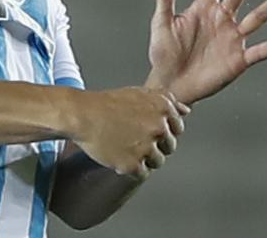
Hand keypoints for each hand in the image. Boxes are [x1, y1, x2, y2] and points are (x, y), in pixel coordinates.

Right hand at [70, 87, 186, 179]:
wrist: (80, 115)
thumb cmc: (106, 104)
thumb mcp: (138, 93)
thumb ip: (167, 100)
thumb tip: (186, 110)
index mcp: (163, 109)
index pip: (177, 128)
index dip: (161, 128)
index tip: (145, 127)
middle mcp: (158, 128)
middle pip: (169, 146)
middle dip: (153, 143)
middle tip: (131, 136)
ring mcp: (147, 147)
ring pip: (157, 161)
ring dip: (143, 156)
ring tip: (123, 144)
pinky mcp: (133, 165)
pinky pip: (142, 173)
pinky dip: (130, 166)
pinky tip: (118, 153)